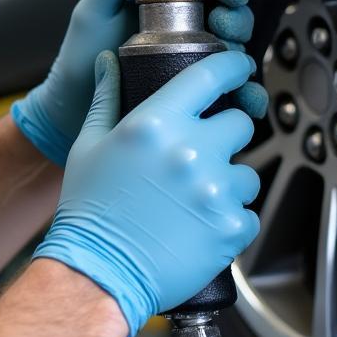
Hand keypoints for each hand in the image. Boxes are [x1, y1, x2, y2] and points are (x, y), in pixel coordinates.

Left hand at [11, 0, 268, 165]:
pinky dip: (246, 86)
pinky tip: (245, 92)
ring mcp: (191, 45)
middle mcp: (180, 13)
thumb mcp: (93, 10)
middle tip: (227, 0)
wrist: (73, 111)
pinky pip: (230, 78)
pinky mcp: (196, 77)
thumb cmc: (79, 59)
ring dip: (241, 27)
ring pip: (235, 27)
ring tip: (228, 37)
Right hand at [34, 49, 260, 336]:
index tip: (238, 69)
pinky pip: (247, 211)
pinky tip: (197, 225)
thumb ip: (106, 98)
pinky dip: (228, 217)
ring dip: (227, 180)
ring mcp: (214, 190)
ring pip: (247, 171)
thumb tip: (109, 64)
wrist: (98, 271)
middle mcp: (190, 151)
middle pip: (240, 122)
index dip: (232, 67)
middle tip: (200, 154)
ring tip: (193, 198)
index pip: (211, 76)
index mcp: (155, 123)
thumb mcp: (89, 145)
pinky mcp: (231, 227)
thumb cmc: (89, 210)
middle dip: (224, 134)